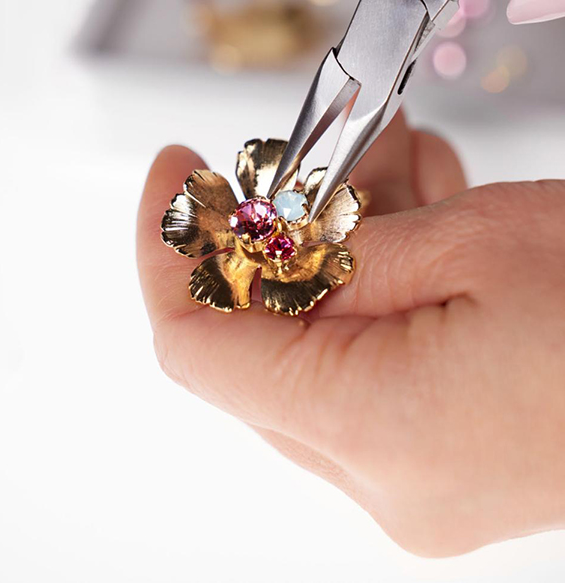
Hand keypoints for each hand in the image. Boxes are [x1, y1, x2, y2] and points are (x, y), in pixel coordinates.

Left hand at [137, 114, 564, 555]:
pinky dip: (377, 290)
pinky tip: (414, 220)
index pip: (199, 346)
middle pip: (257, 344)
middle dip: (266, 237)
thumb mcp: (473, 241)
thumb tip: (263, 238)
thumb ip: (344, 248)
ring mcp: (412, 478)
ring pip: (317, 347)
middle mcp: (382, 478)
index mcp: (375, 430)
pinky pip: (369, 366)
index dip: (169, 251)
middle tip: (293, 163)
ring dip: (337, 253)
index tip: (173, 174)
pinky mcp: (440, 459)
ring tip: (384, 171)